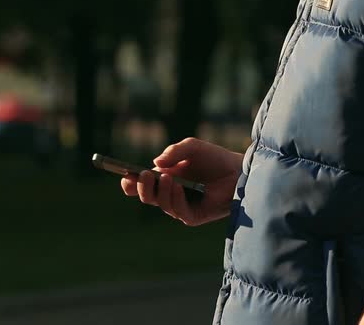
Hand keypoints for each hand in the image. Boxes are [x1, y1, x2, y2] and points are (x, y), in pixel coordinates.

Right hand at [121, 138, 242, 225]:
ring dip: (161, 191)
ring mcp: (180, 206)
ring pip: (160, 204)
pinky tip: (178, 187)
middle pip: (146, 196)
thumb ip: (174, 151)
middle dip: (142, 187)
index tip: (126, 175)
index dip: (130, 183)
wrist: (238, 171)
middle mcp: (168, 194)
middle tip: (145, 174)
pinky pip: (178, 211)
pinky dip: (175, 199)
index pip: (139, 185)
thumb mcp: (191, 147)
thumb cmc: (214, 158)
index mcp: (162, 178)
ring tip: (167, 177)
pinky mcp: (193, 216)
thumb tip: (156, 163)